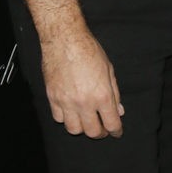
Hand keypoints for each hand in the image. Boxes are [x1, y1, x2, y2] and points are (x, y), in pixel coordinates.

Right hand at [23, 0, 123, 136]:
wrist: (65, 39)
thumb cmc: (89, 50)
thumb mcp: (109, 70)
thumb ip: (115, 93)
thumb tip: (119, 111)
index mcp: (102, 95)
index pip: (111, 124)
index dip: (116, 131)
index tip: (116, 132)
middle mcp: (84, 102)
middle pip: (92, 132)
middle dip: (100, 133)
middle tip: (102, 129)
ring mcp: (66, 101)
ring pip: (73, 129)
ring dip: (82, 128)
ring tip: (86, 121)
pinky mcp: (52, 97)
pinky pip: (58, 118)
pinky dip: (66, 118)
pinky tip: (71, 112)